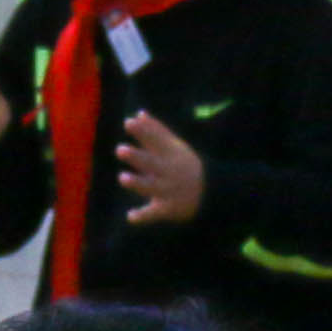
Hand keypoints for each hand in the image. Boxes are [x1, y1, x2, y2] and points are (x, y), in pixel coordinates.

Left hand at [114, 107, 208, 228]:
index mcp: (172, 154)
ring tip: (123, 177)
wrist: (211, 193)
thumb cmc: (185, 166)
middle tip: (120, 150)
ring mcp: (169, 190)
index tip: (128, 122)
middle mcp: (170, 171)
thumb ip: (156, 131)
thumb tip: (139, 114)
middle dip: (137, 157)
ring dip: (138, 183)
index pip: (157, 140)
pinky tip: (130, 216)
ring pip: (152, 187)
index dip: (143, 131)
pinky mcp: (167, 208)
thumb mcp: (175, 147)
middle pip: (152, 163)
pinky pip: (155, 213)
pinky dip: (143, 216)